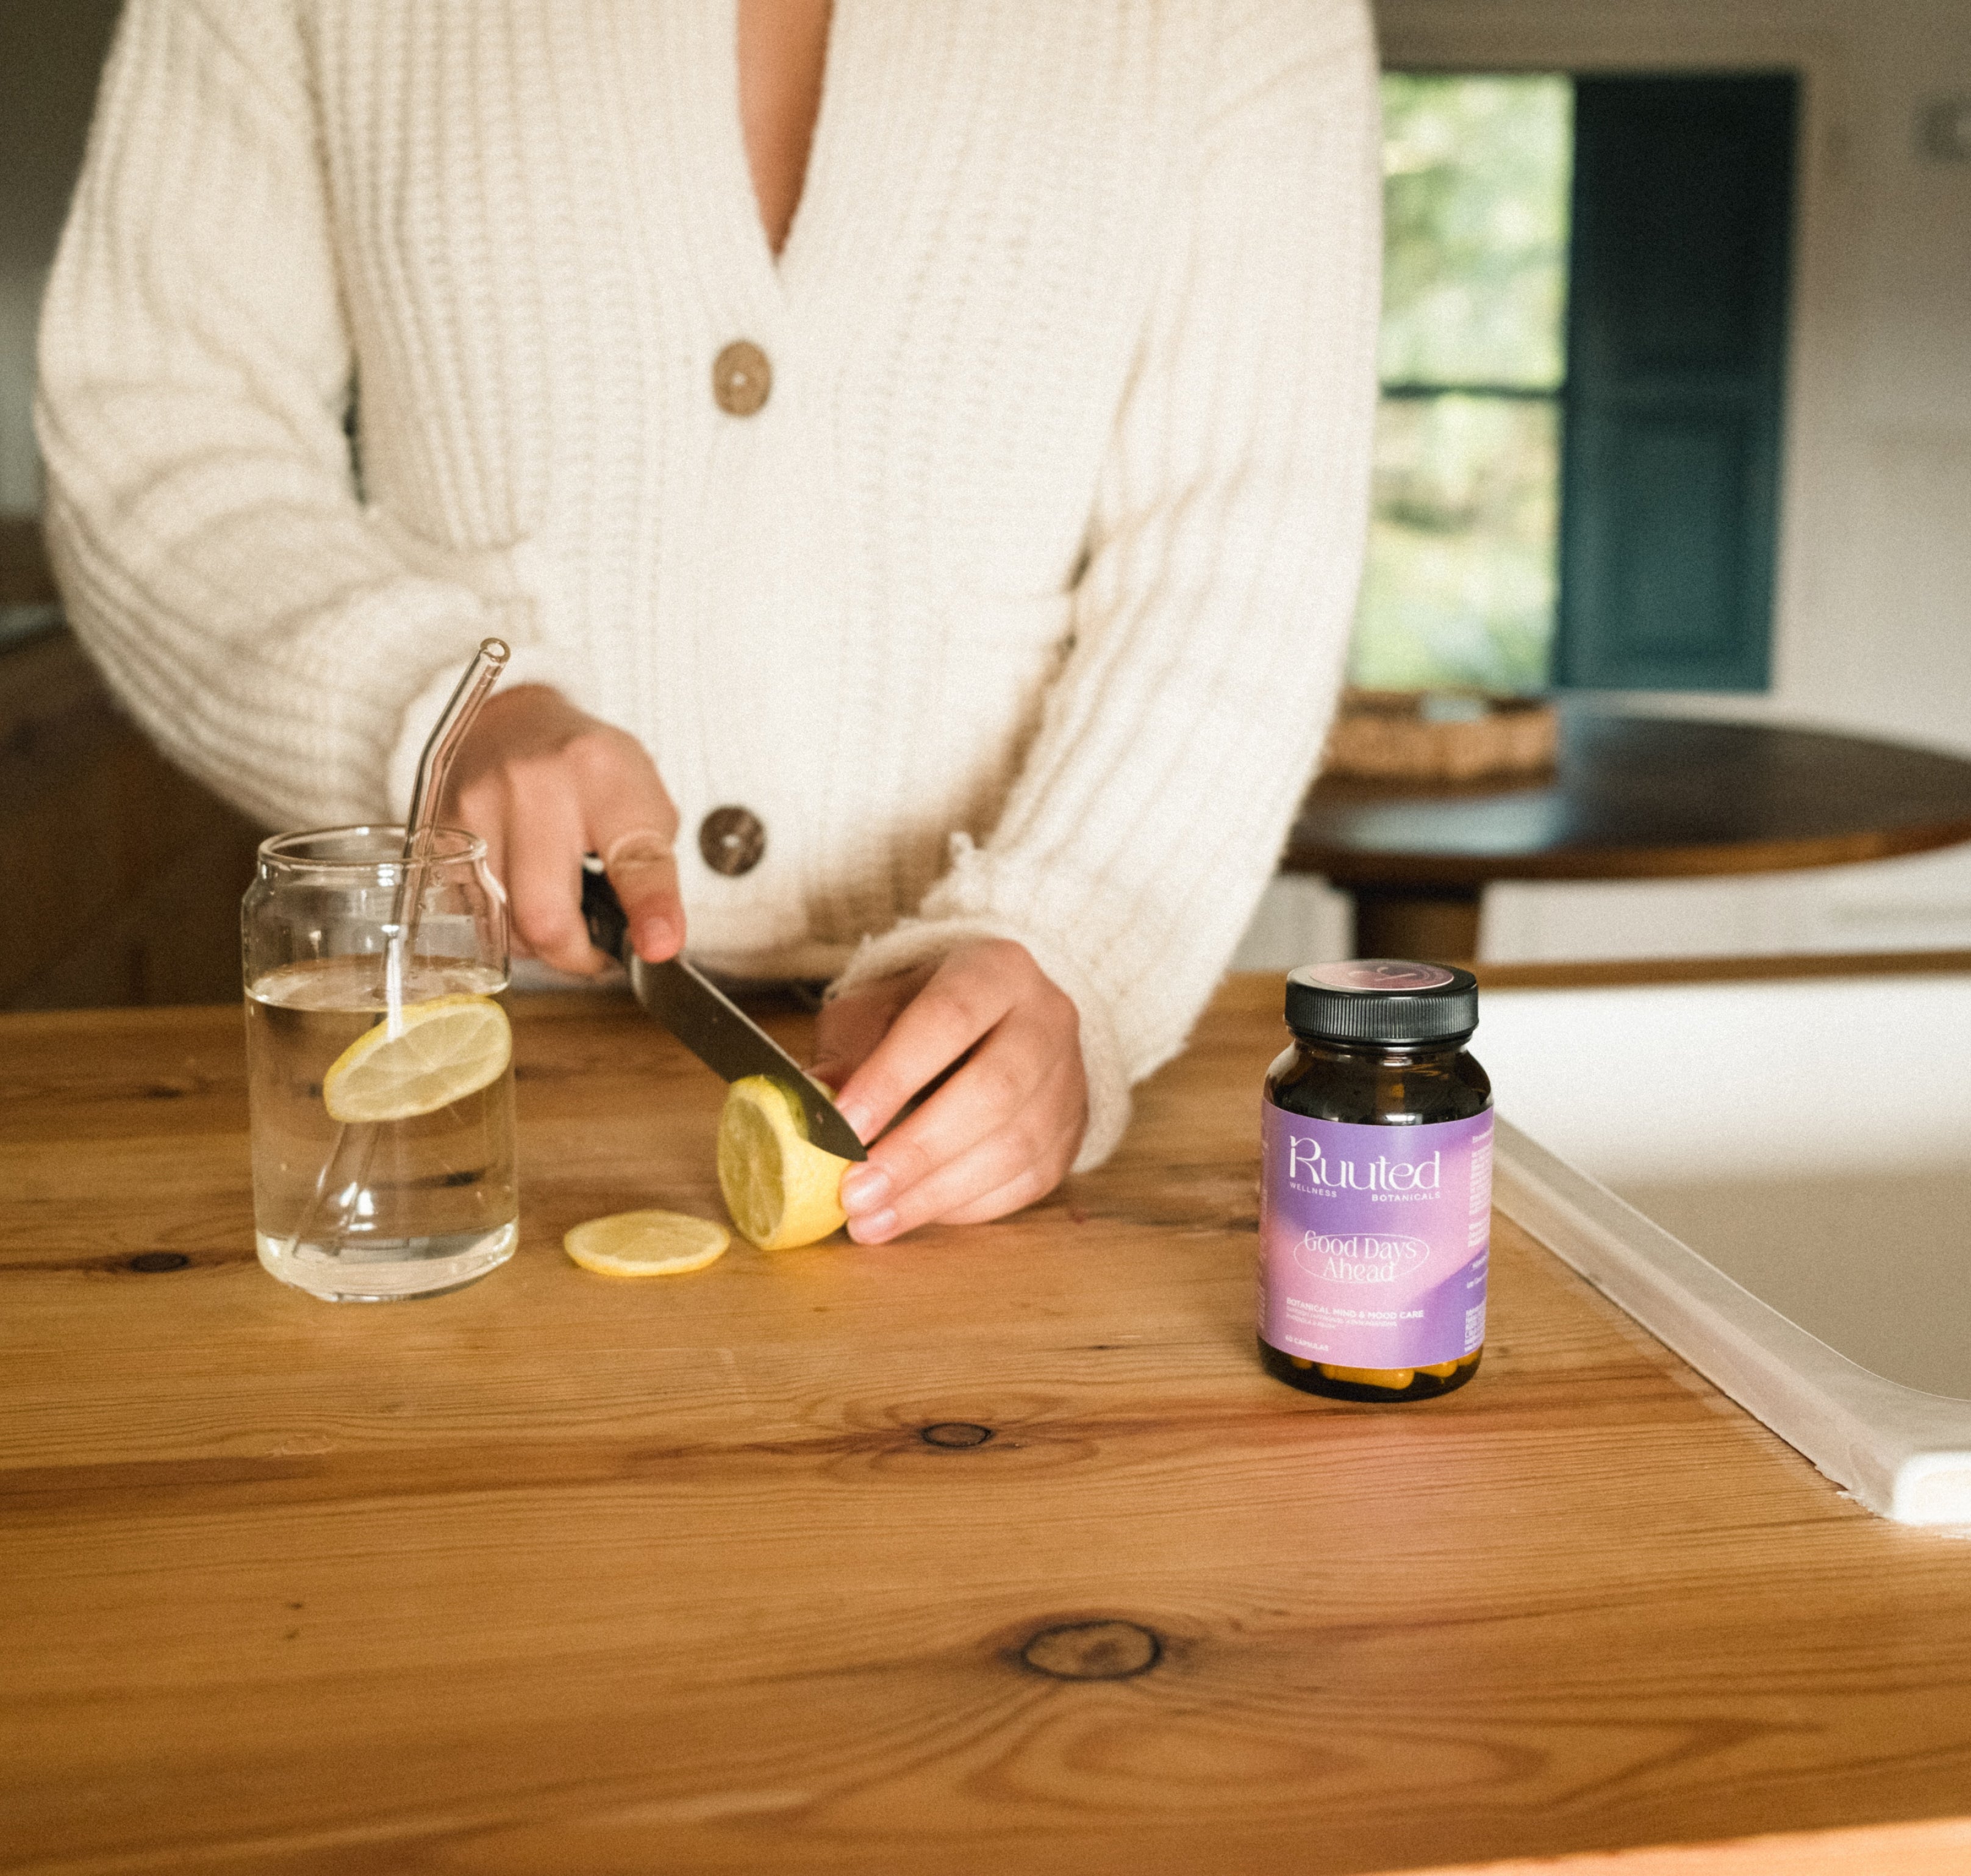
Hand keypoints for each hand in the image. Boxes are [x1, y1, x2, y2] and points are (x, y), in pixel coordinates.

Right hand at [442, 685, 683, 972]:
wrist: (513, 722)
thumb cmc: (587, 769)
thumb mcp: (643, 804)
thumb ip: (651, 871)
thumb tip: (654, 942)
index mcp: (599, 774)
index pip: (631, 857)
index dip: (649, 909)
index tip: (658, 946)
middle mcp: (531, 786)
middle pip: (544, 914)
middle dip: (575, 955)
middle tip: (595, 953)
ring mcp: (475, 807)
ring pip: (501, 925)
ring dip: (536, 943)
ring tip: (559, 916)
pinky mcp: (437, 832)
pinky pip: (469, 912)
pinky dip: (500, 924)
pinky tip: (520, 900)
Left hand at [810, 940, 1087, 1242]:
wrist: (994, 1023)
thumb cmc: (921, 1015)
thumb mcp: (874, 1010)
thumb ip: (847, 1050)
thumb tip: (815, 1102)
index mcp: (997, 970)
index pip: (949, 1019)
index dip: (894, 1077)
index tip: (843, 1129)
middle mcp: (1048, 1018)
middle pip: (994, 1091)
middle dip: (917, 1151)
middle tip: (854, 1193)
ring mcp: (1070, 1078)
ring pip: (1015, 1146)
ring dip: (936, 1193)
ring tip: (871, 1221)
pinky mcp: (1073, 1132)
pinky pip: (1028, 1182)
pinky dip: (967, 1207)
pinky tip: (915, 1215)